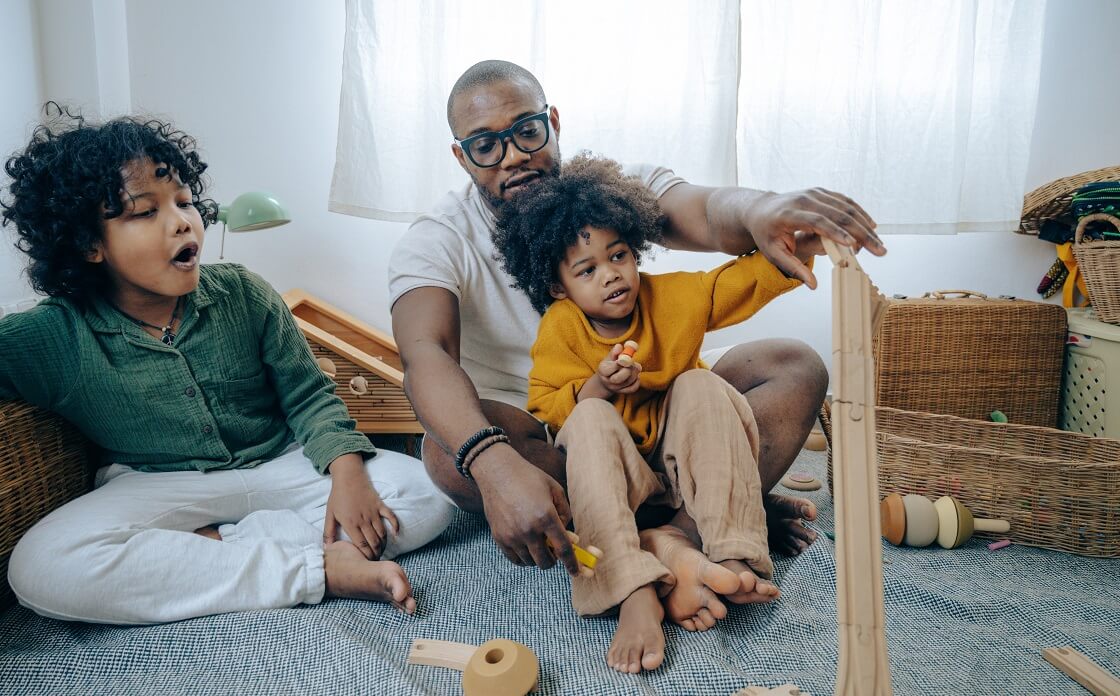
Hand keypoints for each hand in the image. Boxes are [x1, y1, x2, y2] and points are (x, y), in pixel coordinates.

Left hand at [323, 453, 399, 559]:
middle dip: (376, 553)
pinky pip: (391, 517)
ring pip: (382, 533)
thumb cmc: (337, 496)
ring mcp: (373, 513)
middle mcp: (363, 520)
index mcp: (350, 523)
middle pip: (373, 542)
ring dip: (383, 544)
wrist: (348, 477)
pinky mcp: (380, 505)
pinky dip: (395, 526)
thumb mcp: (329, 514)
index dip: (366, 556)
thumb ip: (328, 532)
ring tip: (382, 552)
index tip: (367, 563)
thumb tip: (326, 547)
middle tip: (375, 561)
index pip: (361, 545)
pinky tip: (396, 535)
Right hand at [471, 444, 580, 576]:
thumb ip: (565, 512)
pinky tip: (526, 547)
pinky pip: (515, 559)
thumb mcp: (555, 489)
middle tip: (554, 550)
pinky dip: (523, 558)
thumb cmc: (528, 477)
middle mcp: (528, 529)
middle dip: (554, 560)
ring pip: (530, 562)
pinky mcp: (499, 537)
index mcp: (546, 516)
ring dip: (538, 557)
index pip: (564, 549)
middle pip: (546, 562)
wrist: (497, 471)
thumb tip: (568, 534)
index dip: (573, 564)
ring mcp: (512, 535)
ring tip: (538, 543)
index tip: (576, 572)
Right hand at [587, 343, 642, 397]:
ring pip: (628, 382)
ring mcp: (616, 388)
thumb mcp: (609, 358)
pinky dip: (637, 381)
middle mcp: (608, 381)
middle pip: (618, 378)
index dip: (619, 363)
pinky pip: (633, 388)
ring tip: (635, 366)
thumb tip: (619, 346)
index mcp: (603, 371)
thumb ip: (614, 352)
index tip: (624, 358)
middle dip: (628, 369)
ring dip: (635, 373)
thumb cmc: (609, 365)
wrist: (607, 380)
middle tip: (632, 363)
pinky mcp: (623, 392)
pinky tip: (636, 375)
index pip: (609, 369)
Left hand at [743, 188, 883, 289]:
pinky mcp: (821, 192)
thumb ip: (793, 268)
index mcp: (789, 214)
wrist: (761, 209)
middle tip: (878, 250)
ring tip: (878, 243)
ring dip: (865, 225)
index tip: (852, 245)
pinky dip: (859, 214)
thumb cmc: (766, 234)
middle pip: (838, 214)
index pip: (817, 222)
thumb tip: (812, 285)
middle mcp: (804, 200)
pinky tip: (871, 227)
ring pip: (845, 207)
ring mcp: (814, 193)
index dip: (836, 233)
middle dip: (861, 233)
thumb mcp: (773, 253)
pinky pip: (844, 202)